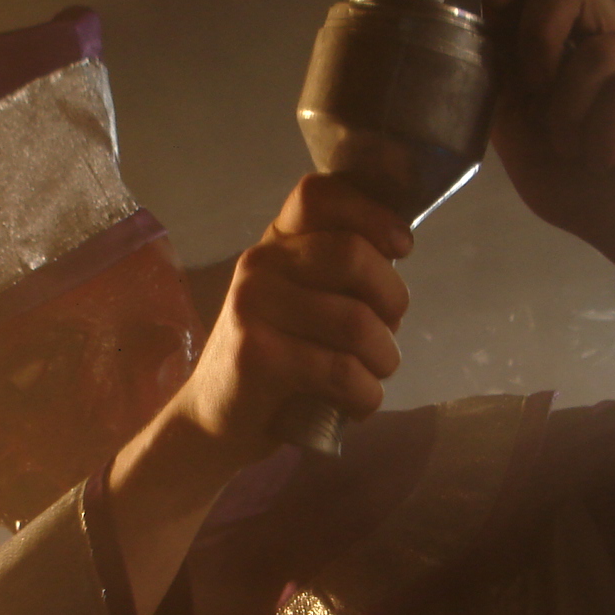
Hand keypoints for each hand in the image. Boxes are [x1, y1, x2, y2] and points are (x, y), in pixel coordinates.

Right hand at [173, 173, 410, 467]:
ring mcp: (251, 306)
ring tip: (373, 376)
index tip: (401, 248)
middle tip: (389, 333)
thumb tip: (398, 255)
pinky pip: (341, 371)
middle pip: (352, 255)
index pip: (320, 195)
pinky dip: (365, 396)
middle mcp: (259, 264)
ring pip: (356, 322)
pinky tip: (356, 404)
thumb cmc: (277, 360)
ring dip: (383, 359)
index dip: (373, 214)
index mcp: (276, 244)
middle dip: (393, 299)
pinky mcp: (255, 356)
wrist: (212, 419)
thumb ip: (340, 275)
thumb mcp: (304, 304)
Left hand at [482, 0, 614, 292]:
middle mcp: (610, 27)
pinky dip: (606, 130)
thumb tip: (471, 32)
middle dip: (537, 40)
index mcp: (568, 32)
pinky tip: (605, 157)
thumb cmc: (573, 178)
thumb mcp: (513, 128)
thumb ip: (496, 79)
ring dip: (570, 113)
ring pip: (597, 49)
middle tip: (534, 92)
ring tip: (574, 150)